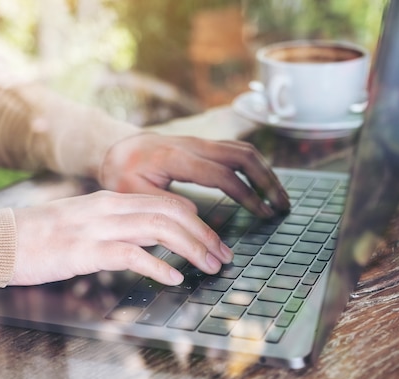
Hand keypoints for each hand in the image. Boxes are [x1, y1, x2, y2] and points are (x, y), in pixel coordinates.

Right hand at [10, 190, 233, 286]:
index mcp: (111, 199)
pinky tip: (174, 279)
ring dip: (192, 248)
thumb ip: (114, 225)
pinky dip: (159, 266)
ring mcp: (99, 227)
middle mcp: (110, 208)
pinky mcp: (86, 250)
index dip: (196, 220)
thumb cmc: (39, 235)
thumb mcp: (82, 221)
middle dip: (205, 234)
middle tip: (224, 255)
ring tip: (210, 266)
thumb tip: (144, 239)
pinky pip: (133, 255)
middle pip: (172, 212)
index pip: (166, 201)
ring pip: (160, 229)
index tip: (213, 238)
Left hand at [99, 132, 289, 216]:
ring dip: (265, 172)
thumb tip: (196, 216)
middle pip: (243, 156)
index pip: (223, 176)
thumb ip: (164, 204)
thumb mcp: (134, 193)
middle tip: (282, 206)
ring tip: (279, 197)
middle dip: (267, 181)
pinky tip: (262, 184)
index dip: (247, 196)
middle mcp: (194, 145)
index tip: (263, 214)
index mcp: (178, 158)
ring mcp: (201, 142)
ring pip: (243, 150)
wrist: (116, 148)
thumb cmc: (123, 173)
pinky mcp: (203, 145)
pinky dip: (254, 166)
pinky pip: (236, 150)